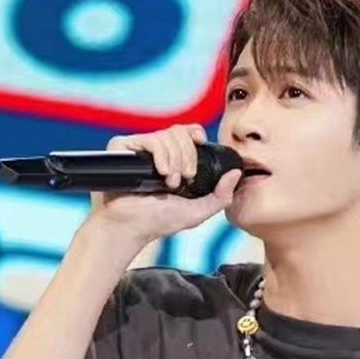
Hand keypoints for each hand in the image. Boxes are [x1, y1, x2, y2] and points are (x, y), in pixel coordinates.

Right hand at [82, 123, 241, 257]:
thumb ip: (220, 196)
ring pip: (167, 135)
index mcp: (172, 160)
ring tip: (170, 182)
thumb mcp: (198, 211)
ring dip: (176, 160)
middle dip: (188, 157)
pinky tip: (161, 173)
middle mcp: (155, 151)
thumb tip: (236, 173)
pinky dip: (161, 155)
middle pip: (180, 132)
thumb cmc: (159, 221)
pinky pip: (151, 139)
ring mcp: (139, 148)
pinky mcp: (123, 146)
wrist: (131, 226)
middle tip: (184, 180)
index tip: (201, 145)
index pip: (187, 132)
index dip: (196, 134)